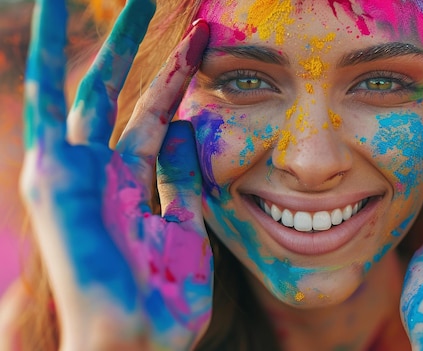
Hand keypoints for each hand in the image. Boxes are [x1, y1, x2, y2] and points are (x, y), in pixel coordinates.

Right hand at [20, 0, 211, 348]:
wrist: (138, 341)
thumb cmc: (165, 298)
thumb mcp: (184, 226)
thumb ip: (179, 175)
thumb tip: (177, 124)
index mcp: (134, 182)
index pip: (155, 113)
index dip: (175, 76)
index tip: (201, 41)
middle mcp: (101, 169)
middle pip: (121, 91)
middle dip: (137, 44)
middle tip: (156, 0)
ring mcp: (75, 168)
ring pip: (87, 85)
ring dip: (102, 35)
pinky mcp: (54, 173)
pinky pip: (48, 102)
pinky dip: (44, 56)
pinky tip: (52, 6)